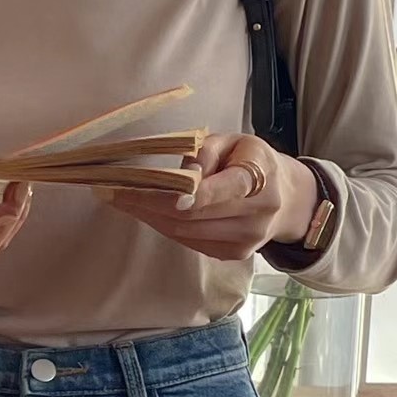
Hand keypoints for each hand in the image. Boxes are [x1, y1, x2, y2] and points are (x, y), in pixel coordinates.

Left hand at [93, 133, 317, 260]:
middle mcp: (254, 216)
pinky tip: (144, 212)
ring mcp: (243, 241)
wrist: (287, 198)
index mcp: (258, 180)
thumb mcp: (235, 141)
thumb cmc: (252, 161)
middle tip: (110, 191)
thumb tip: (181, 174)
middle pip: (190, 216)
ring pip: (184, 232)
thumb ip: (206, 152)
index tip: (147, 191)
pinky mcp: (232, 254)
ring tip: (118, 200)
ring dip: (147, 216)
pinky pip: (188, 241)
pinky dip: (163, 226)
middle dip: (146, 204)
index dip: (184, 195)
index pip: (217, 191)